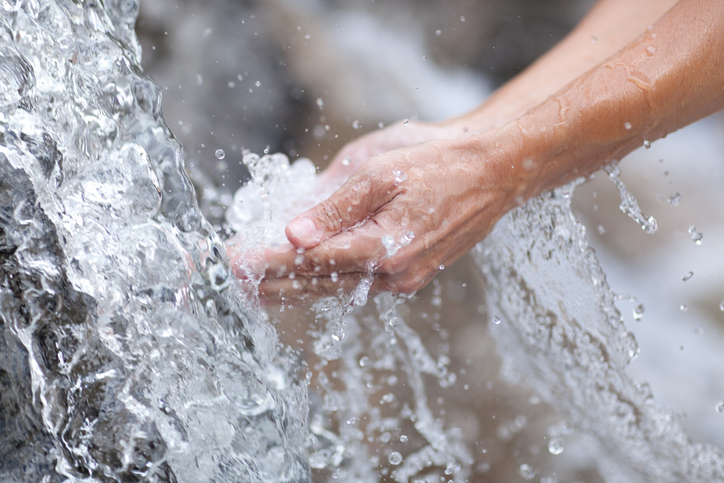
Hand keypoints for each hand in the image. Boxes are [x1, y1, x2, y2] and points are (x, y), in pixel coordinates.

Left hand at [259, 130, 529, 300]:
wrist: (494, 170)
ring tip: (256, 289)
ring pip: (336, 288)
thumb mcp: (380, 171)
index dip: (267, 262)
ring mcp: (403, 279)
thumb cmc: (438, 161)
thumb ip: (335, 206)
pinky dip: (324, 282)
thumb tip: (293, 235)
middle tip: (232, 279)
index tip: (232, 262)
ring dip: (293, 287)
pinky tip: (304, 280)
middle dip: (271, 282)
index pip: (309, 261)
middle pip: (318, 283)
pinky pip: (357, 284)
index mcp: (383, 247)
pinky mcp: (410, 274)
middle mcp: (392, 274)